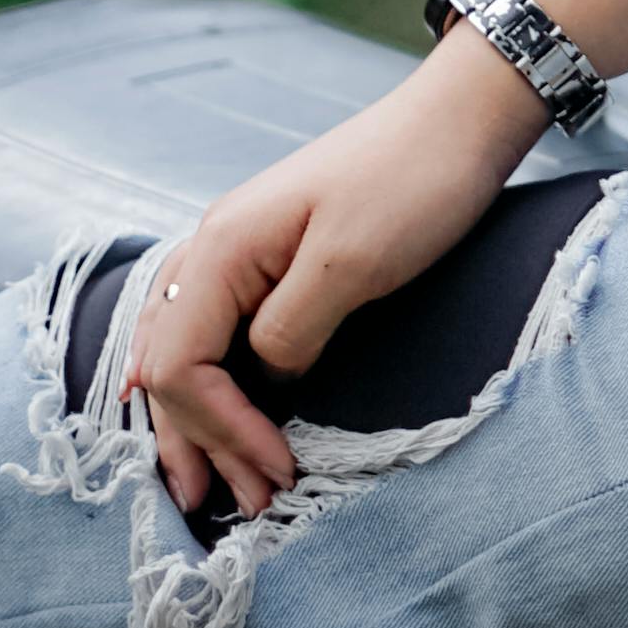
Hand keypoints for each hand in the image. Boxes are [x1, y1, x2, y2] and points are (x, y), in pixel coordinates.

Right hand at [131, 38, 539, 520]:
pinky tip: (218, 413)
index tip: (278, 469)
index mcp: (221, 248)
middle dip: (197, 441)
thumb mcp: (351, 264)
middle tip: (236, 507)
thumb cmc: (412, 182)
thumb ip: (289, 332)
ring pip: (184, 351)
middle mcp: (213, 249)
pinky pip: (215, 333)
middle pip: (169, 364)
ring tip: (217, 486)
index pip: (180, 364)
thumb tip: (260, 382)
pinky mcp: (270, 260)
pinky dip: (214, 384)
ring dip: (199, 422)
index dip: (219, 427)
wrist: (458, 120)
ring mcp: (239, 252)